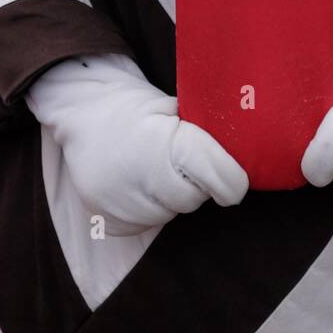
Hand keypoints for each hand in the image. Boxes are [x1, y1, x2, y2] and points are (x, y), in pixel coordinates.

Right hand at [28, 54, 248, 234]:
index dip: (233, 181)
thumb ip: (206, 132)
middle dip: (197, 185)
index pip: (222, 179)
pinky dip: (149, 207)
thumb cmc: (138, 109)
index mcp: (166, 143)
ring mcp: (122, 202)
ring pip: (170, 214)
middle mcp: (143, 177)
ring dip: (171, 197)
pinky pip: (146, 224)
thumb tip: (250, 151)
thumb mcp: (175, 108)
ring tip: (154, 169)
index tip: (235, 180)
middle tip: (182, 162)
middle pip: (195, 198)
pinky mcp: (109, 219)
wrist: (82, 115)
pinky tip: (137, 184)